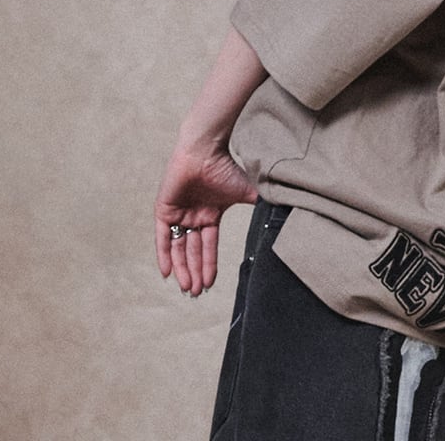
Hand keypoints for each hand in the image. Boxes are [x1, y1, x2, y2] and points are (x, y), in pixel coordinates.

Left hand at [155, 139, 257, 295]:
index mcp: (210, 215)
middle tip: (196, 293)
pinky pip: (162, 237)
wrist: (205, 151)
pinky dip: (164, 254)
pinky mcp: (164, 209)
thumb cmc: (226, 168)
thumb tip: (282, 218)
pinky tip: (167, 272)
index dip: (209, 265)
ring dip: (182, 268)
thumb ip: (259, 206)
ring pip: (178, 247)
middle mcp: (193, 216)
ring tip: (187, 288)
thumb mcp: (246, 192)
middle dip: (195, 272)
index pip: (208, 246)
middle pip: (193, 251)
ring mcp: (178, 213)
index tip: (210, 285)